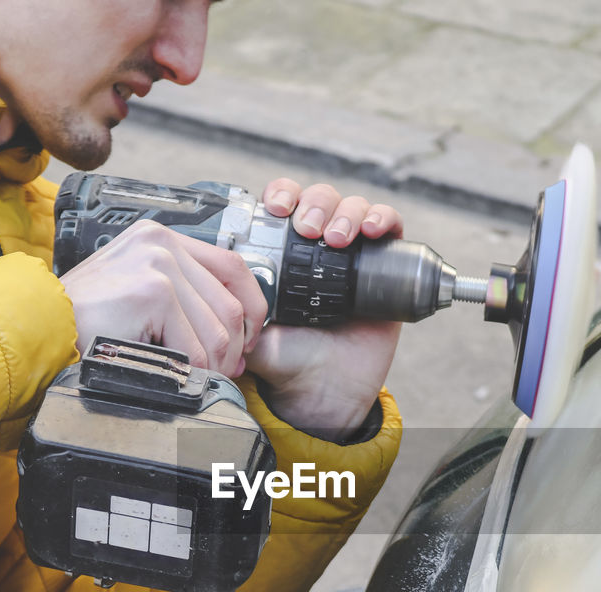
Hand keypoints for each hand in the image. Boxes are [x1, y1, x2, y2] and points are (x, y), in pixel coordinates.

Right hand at [59, 220, 267, 376]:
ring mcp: (159, 265)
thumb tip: (230, 325)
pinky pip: (195, 347)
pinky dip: (191, 371)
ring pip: (218, 329)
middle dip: (234, 346)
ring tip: (198, 377)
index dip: (251, 308)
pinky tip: (175, 375)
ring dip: (214, 364)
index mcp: (160, 238)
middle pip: (231, 301)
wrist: (38, 327)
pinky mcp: (153, 293)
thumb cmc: (82, 318)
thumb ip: (178, 293)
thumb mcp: (134, 290)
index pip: (232, 265)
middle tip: (225, 370)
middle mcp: (162, 243)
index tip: (246, 338)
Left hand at [246, 179, 403, 440]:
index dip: (282, 194)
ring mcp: (352, 253)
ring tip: (338, 239)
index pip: (283, 201)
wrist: (323, 390)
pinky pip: (389, 225)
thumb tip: (211, 277)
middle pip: (319, 198)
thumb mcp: (247, 328)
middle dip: (315, 204)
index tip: (276, 209)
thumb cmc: (284, 359)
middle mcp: (317, 245)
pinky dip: (382, 218)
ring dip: (345, 212)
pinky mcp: (384, 266)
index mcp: (282, 251)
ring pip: (352, 206)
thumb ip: (229, 306)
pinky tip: (371, 230)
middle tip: (309, 229)